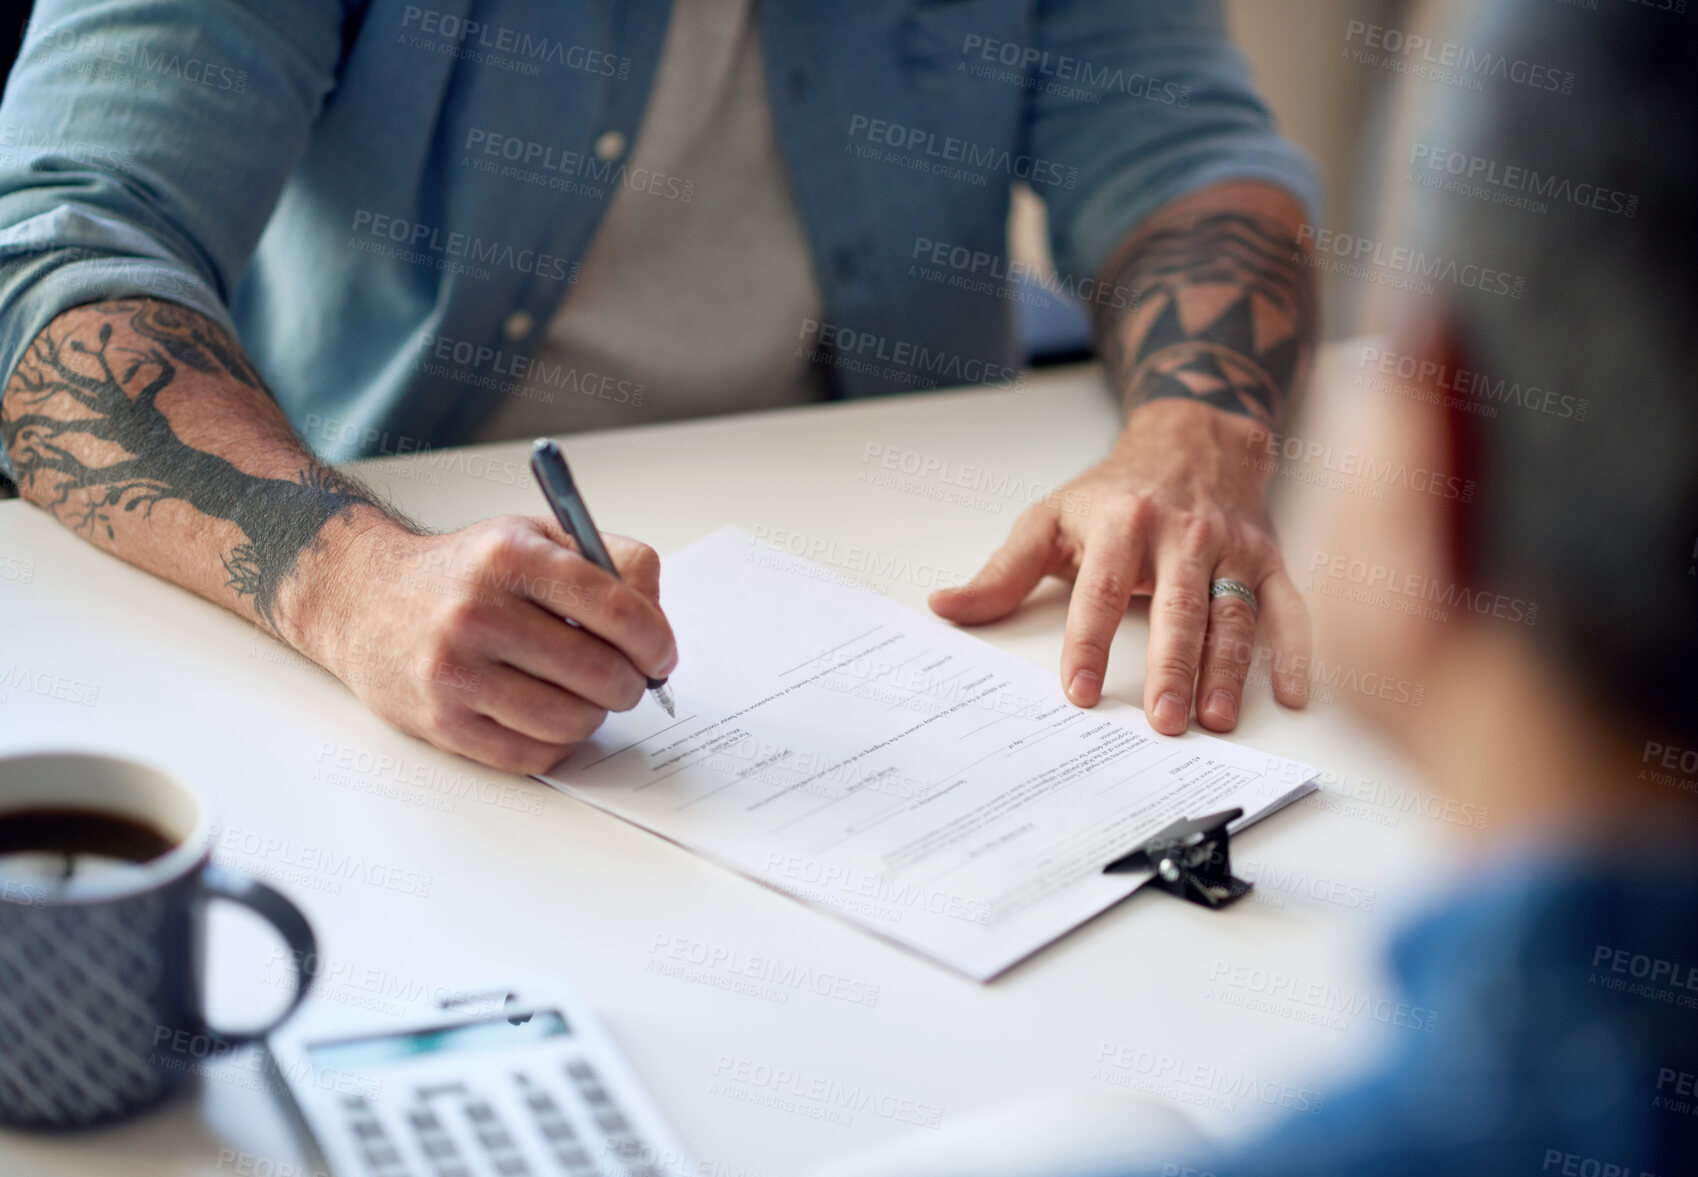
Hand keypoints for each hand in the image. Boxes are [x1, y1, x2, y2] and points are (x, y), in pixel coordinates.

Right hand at [304, 516, 676, 772]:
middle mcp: (478, 613)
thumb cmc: (464, 572)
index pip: (614, 609)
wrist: (362, 597)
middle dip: (631, 684)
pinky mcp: (441, 722)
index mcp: (510, 558)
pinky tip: (553, 717)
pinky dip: (559, 743)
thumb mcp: (535, 537)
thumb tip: (656, 618)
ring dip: (595, 716)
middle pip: (598, 672)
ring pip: (571, 721)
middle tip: (628, 679)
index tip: (661, 654)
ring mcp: (455, 672)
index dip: (655, 640)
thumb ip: (610, 561)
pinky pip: (532, 755)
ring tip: (585, 696)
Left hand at [928, 400, 1308, 734]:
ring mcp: (1230, 547)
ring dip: (1227, 671)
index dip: (1088, 642)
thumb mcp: (1050, 518)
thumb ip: (1002, 572)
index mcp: (1121, 522)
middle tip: (1164, 722)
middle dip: (1171, 667)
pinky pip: (1287, 608)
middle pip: (1176, 607)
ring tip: (1216, 719)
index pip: (1099, 589)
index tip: (1079, 691)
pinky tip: (1292, 695)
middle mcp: (1181, 533)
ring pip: (1232, 614)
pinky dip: (1296, 651)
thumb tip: (946, 608)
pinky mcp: (1269, 558)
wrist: (1192, 436)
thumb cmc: (1114, 491)